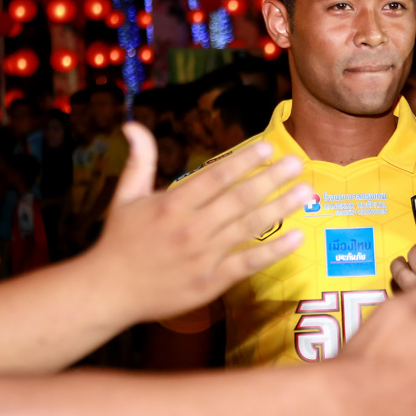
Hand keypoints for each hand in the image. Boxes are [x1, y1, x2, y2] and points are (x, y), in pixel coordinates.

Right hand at [88, 122, 312, 324]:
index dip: (244, 160)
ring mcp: (204, 255)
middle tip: (297, 162)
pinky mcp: (212, 281)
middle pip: (239, 198)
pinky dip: (274, 251)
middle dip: (271, 178)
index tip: (268, 147)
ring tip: (306, 192)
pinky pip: (248, 263)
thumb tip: (132, 123)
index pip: (215, 176)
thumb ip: (139, 160)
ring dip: (281, 207)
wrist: (108, 292)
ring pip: (249, 227)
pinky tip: (296, 237)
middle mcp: (191, 227)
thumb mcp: (125, 197)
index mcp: (172, 204)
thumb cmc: (119, 241)